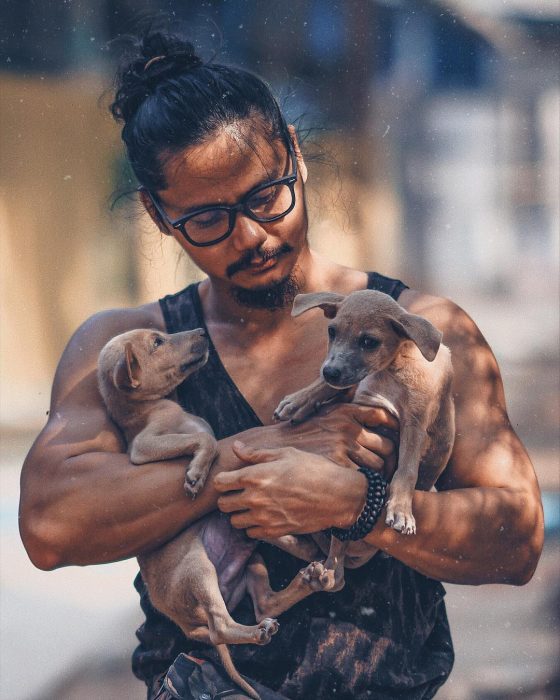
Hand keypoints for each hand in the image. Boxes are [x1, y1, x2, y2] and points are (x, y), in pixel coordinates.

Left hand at [214, 441, 367, 538]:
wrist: (337, 496)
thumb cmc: (313, 469)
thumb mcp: (286, 454)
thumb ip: (257, 453)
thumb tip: (237, 447)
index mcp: (255, 476)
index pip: (220, 482)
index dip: (223, 479)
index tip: (232, 478)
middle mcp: (255, 499)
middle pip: (223, 505)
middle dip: (228, 498)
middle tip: (241, 493)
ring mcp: (264, 518)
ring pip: (234, 521)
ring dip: (239, 513)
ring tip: (252, 505)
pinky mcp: (275, 532)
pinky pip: (251, 533)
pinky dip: (253, 526)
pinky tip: (264, 516)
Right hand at [253, 403, 398, 477]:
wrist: (273, 448)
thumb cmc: (299, 432)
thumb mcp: (321, 411)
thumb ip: (342, 403)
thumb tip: (356, 388)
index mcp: (346, 411)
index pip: (383, 417)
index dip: (395, 429)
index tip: (398, 439)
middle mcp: (348, 426)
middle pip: (388, 445)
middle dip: (391, 459)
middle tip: (390, 468)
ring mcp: (344, 446)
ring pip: (379, 464)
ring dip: (380, 474)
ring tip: (377, 480)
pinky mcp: (338, 466)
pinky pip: (365, 478)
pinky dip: (366, 485)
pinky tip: (362, 487)